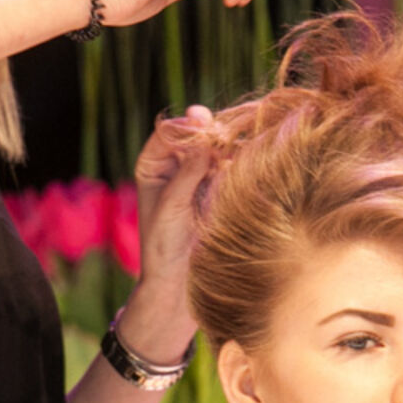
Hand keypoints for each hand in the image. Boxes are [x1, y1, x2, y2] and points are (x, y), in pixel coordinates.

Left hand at [117, 105, 216, 362]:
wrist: (179, 281)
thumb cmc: (164, 245)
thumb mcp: (171, 206)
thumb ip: (187, 172)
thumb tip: (203, 140)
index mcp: (154, 165)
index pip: (169, 132)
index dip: (186, 125)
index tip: (203, 121)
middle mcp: (176, 165)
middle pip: (195, 134)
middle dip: (211, 130)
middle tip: (225, 131)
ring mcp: (201, 174)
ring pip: (216, 147)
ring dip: (228, 143)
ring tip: (239, 143)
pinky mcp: (221, 188)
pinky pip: (231, 165)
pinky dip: (240, 159)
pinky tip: (248, 156)